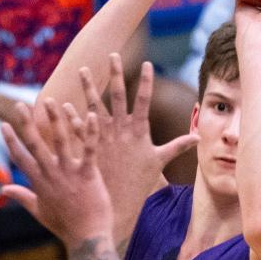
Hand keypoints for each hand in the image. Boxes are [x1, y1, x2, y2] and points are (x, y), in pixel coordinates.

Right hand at [1, 101, 113, 249]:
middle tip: (19, 104)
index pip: (20, 158)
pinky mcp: (88, 175)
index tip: (3, 124)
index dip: (10, 140)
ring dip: (55, 119)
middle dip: (26, 123)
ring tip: (51, 100)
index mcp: (38, 182)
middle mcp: (50, 175)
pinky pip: (88, 149)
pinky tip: (91, 114)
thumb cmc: (64, 226)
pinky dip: (89, 132)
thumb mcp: (38, 211)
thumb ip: (21, 196)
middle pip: (35, 144)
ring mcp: (69, 173)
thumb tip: (3, 190)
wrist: (87, 239)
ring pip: (60, 141)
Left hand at [64, 56, 197, 234]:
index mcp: (138, 132)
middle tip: (112, 54)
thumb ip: (177, 146)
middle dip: (116, 75)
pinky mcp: (90, 149)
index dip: (146, 83)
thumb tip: (198, 139)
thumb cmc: (140, 184)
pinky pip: (78, 130)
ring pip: (95, 108)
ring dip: (89, 88)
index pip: (144, 102)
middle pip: (118, 97)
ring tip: (82, 69)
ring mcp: (104, 139)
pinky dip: (71, 118)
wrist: (119, 205)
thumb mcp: (159, 163)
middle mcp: (120, 132)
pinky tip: (62, 105)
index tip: (146, 63)